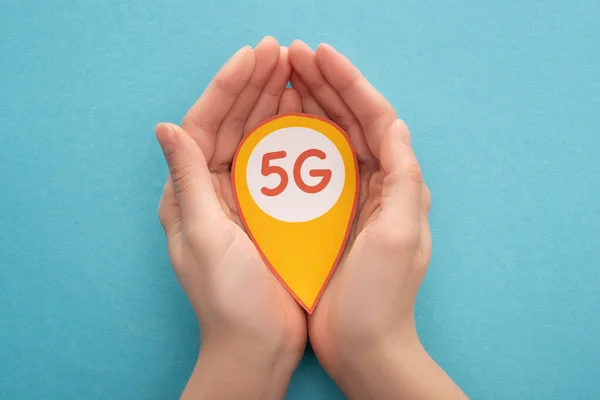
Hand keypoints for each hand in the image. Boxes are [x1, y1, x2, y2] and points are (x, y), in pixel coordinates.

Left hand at [156, 37, 305, 398]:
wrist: (257, 344)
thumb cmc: (227, 300)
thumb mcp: (202, 236)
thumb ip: (187, 180)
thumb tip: (164, 127)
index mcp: (190, 192)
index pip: (203, 125)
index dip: (227, 87)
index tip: (253, 57)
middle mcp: (212, 189)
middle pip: (231, 125)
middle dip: (253, 86)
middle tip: (280, 53)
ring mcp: (242, 199)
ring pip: (255, 139)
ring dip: (272, 104)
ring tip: (293, 73)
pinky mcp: (268, 211)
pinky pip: (277, 165)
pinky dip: (289, 138)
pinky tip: (304, 116)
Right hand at [290, 41, 465, 398]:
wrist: (364, 346)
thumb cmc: (382, 298)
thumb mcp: (399, 237)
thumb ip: (405, 179)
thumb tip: (396, 125)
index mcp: (401, 184)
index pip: (377, 117)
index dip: (349, 82)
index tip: (319, 55)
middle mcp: (382, 184)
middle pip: (354, 120)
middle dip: (327, 85)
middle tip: (294, 56)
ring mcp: (356, 198)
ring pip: (334, 138)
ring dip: (313, 106)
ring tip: (285, 78)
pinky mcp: (333, 215)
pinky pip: (316, 167)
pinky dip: (300, 142)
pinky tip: (279, 127)